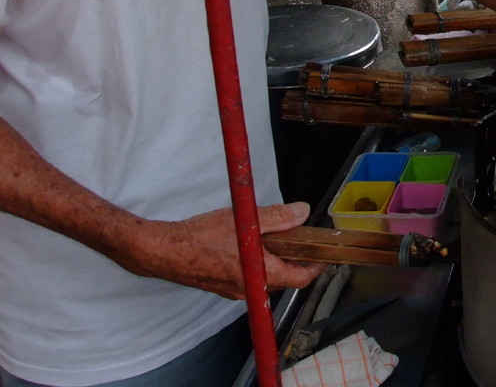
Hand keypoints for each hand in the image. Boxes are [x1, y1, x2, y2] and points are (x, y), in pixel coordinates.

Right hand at [124, 202, 326, 298]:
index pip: (301, 279)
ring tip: (279, 235)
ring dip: (277, 259)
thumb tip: (302, 212)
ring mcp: (235, 290)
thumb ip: (278, 217)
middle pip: (286, 279)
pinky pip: (251, 276)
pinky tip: (253, 242)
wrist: (163, 251)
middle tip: (304, 239)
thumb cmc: (200, 237)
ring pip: (268, 277)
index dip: (317, 266)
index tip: (326, 253)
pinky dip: (259, 261)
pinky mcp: (223, 285)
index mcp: (261, 275)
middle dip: (298, 260)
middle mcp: (250, 289)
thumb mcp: (246, 220)